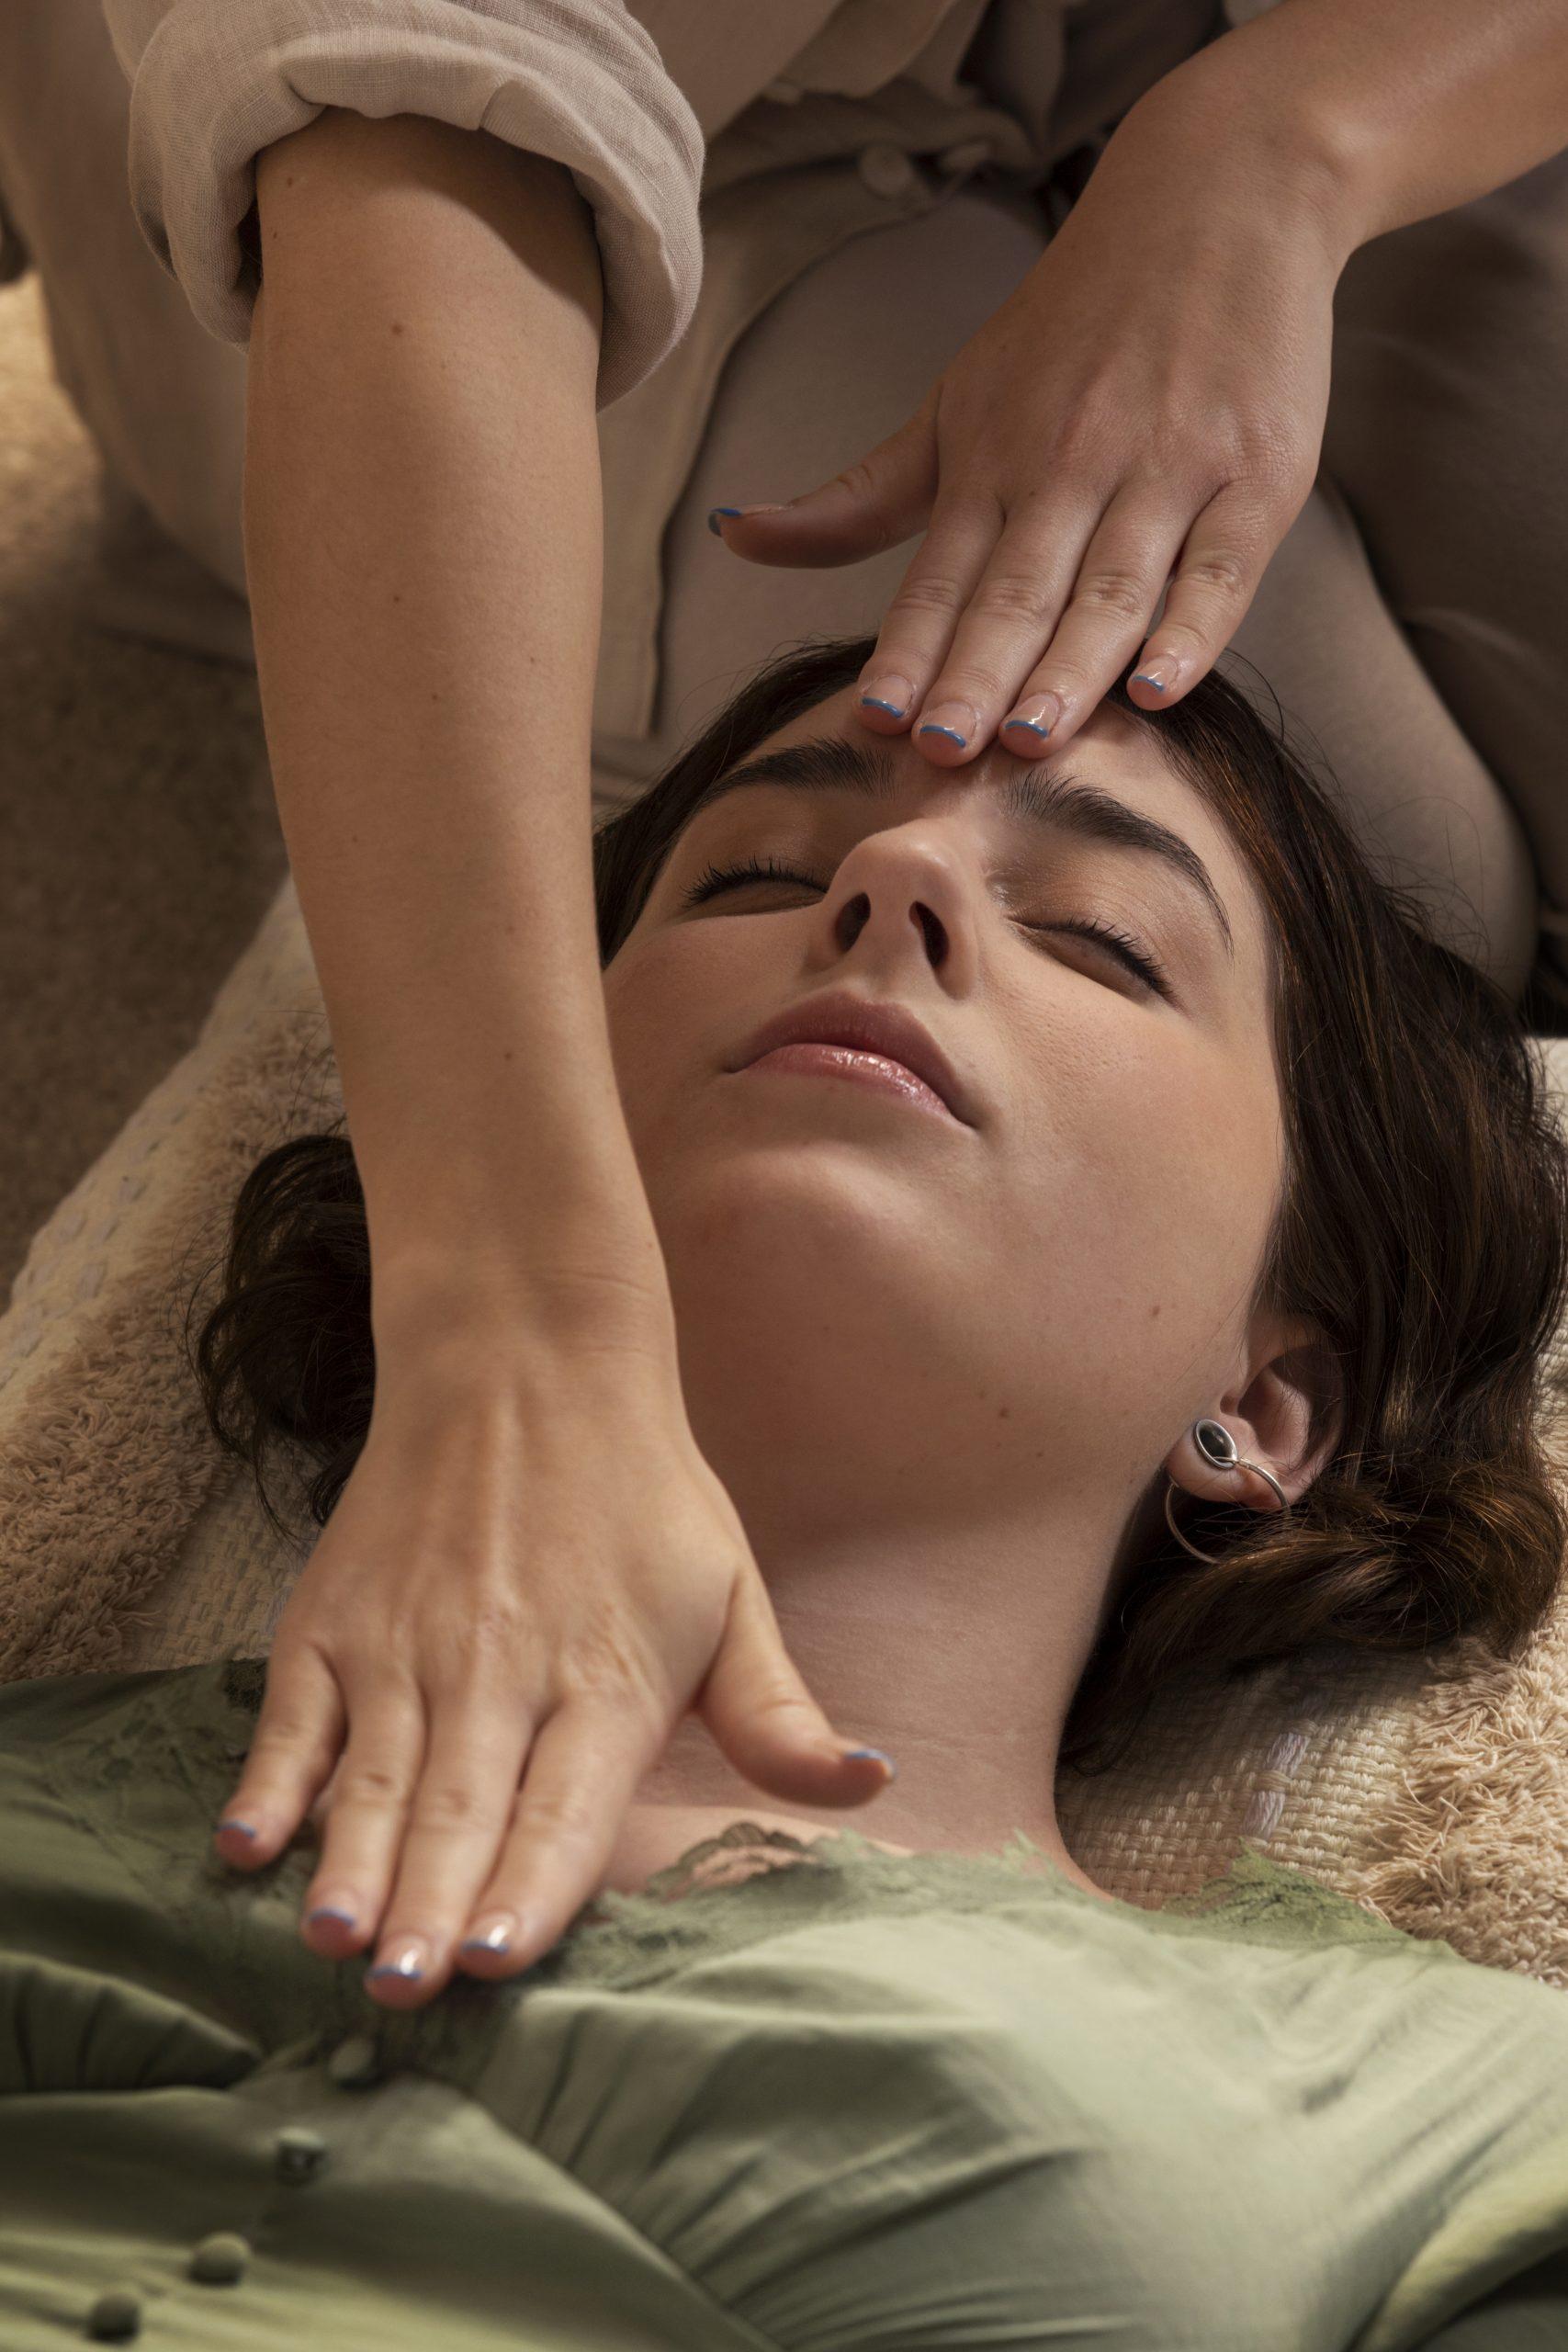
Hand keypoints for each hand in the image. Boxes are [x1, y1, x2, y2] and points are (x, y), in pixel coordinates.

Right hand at [210, 1330, 891, 2006]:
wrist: (526, 1358)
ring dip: (351, 1861)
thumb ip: (779, 1716)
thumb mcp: (733, 1595)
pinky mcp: (332, 1617)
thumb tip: (870, 1788)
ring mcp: (405, 1643)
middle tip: (404, 1993)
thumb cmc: (641, 1495)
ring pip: (375, 1774)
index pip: (565, 1805)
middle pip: (462, 1807)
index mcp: (607, 1678)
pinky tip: (245, 1846)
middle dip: (432, 1905)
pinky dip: (267, 1778)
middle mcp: (500, 1668)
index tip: (501, 1960)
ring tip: (331, 1941)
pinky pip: (292, 1714)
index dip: (533, 1885)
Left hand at [707, 61, 1353, 765]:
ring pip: (1111, 588)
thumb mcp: (953, 403)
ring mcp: (1166, 470)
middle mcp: (1070, 466)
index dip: (907, 652)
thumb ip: (857, 499)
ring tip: (1032, 739)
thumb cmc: (1076, 324)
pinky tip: (1161, 688)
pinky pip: (1220, 569)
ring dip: (1070, 667)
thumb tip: (734, 538)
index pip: (938, 579)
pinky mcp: (1256, 476)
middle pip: (1017, 593)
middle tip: (943, 753)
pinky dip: (1193, 629)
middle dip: (977, 675)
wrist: (1221, 194)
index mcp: (991, 460)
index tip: (874, 721)